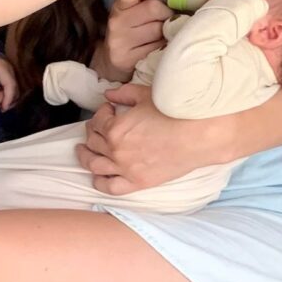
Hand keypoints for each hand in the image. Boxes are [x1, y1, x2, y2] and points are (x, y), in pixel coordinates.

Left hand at [0, 44, 18, 110]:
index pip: (11, 86)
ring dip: (4, 99)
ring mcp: (10, 72)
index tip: (2, 110)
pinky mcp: (7, 75)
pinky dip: (3, 94)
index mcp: (4, 69)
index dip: (8, 99)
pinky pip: (9, 88)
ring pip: (13, 90)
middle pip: (15, 90)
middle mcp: (10, 70)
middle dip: (6, 101)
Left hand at [75, 84, 236, 194]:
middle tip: (97, 127)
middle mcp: (116, 151)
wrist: (197, 135)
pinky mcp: (138, 183)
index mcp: (115, 128)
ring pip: (95, 166)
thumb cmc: (173, 112)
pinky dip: (99, 183)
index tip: (109, 109)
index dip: (101, 113)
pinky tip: (97, 176)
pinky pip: (111, 188)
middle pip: (93, 142)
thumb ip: (123, 94)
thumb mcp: (145, 95)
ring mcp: (126, 169)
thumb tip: (108, 94)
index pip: (97, 121)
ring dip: (85, 157)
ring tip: (84, 151)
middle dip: (92, 131)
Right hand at [102, 0, 172, 77]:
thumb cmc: (132, 29)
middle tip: (167, 17)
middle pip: (153, 9)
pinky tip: (160, 47)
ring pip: (158, 30)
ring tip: (162, 33)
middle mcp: (117, 22)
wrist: (115, 59)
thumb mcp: (133, 10)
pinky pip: (158, 48)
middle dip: (166, 12)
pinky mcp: (127, 60)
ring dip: (166, 30)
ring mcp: (120, 42)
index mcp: (119, 6)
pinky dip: (164, 46)